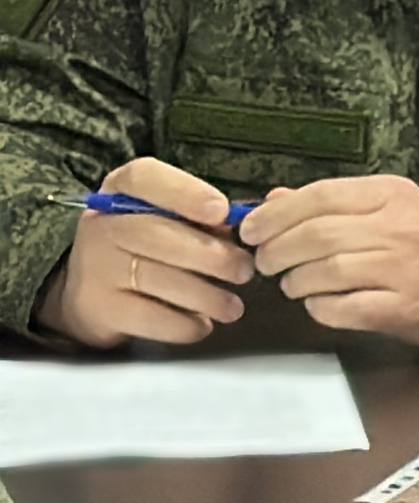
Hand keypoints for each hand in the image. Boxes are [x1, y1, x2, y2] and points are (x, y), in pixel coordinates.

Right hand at [34, 158, 254, 348]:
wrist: (89, 291)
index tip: (222, 212)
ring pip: (156, 279)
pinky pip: (149, 318)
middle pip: (155, 234)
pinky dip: (184, 324)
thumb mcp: (167, 215)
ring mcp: (95, 268)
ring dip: (205, 296)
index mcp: (121, 189)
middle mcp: (101, 225)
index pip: (144, 178)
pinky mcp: (99, 310)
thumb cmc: (147, 242)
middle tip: (244, 270)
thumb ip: (203, 215)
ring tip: (233, 306)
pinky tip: (203, 324)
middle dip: (210, 255)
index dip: (185, 193)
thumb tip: (245, 225)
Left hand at [239, 175, 418, 349]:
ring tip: (293, 284)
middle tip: (266, 262)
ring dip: (296, 281)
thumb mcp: (383, 207)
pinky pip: (343, 308)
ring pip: (326, 272)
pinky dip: (320, 308)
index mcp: (392, 195)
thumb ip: (330, 203)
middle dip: (277, 251)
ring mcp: (404, 269)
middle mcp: (400, 228)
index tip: (251, 229)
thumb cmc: (418, 241)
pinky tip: (319, 303)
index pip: (321, 196)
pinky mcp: (403, 307)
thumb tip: (271, 201)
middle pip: (318, 235)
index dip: (276, 214)